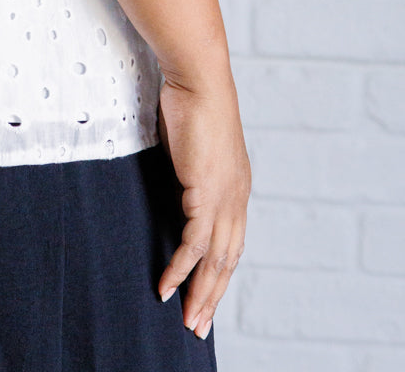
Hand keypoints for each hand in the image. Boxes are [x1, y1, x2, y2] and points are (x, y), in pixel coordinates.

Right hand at [155, 73, 250, 339]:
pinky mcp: (206, 193)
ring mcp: (225, 198)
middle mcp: (237, 198)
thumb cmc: (192, 102)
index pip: (231, 242)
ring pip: (215, 260)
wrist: (199, 78)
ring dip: (200, 294)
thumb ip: (189, 169)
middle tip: (198, 326)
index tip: (206, 296)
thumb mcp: (193, 144)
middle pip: (228, 260)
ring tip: (187, 320)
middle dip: (213, 296)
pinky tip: (167, 285)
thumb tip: (176, 181)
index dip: (219, 273)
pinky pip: (193, 244)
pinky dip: (180, 269)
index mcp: (236, 187)